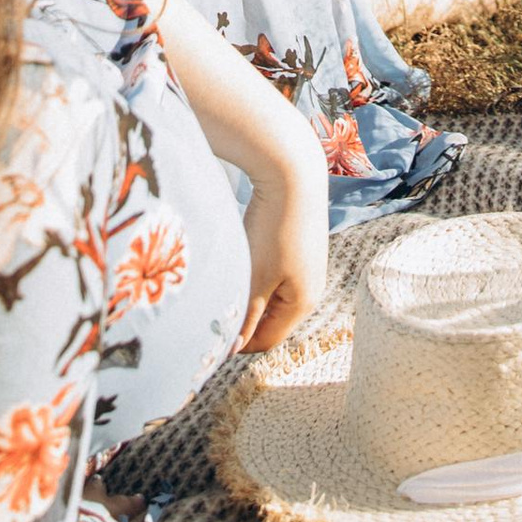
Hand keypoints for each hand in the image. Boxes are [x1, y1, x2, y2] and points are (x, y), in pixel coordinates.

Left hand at [236, 140, 329, 355]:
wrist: (293, 174)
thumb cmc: (274, 227)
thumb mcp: (256, 276)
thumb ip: (247, 314)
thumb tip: (234, 347)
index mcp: (303, 303)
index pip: (267, 340)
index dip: (238, 342)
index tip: (210, 332)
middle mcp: (311, 288)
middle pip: (271, 320)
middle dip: (244, 318)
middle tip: (215, 307)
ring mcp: (308, 268)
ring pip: (271, 296)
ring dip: (249, 295)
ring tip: (228, 281)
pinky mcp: (301, 249)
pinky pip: (276, 276)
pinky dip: (258, 276)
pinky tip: (244, 259)